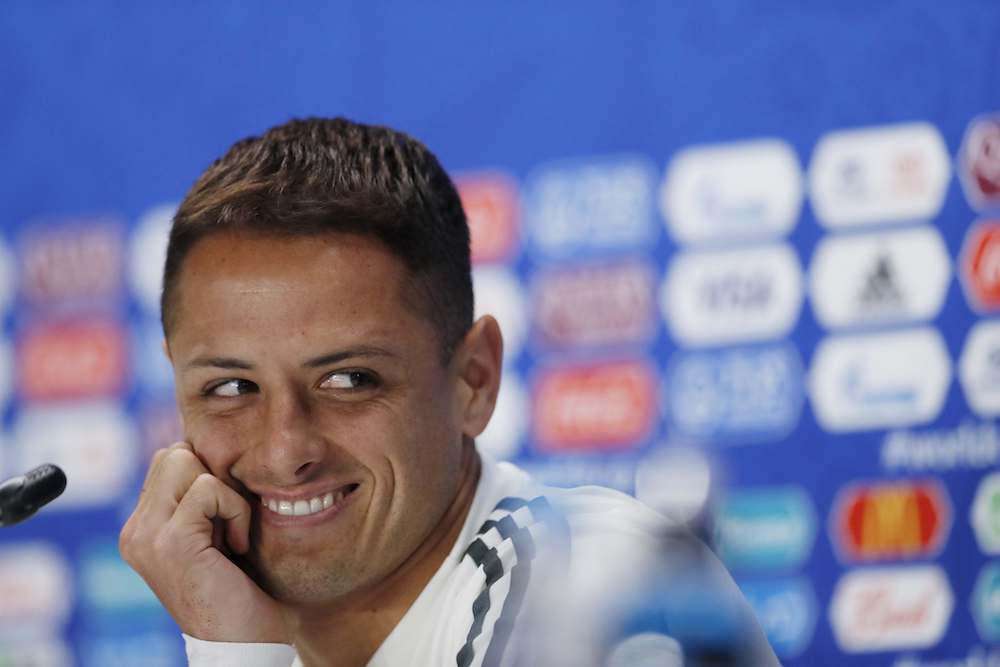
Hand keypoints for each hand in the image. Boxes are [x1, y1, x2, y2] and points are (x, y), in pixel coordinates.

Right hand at [119, 442, 289, 642]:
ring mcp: (146, 536)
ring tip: (231, 539)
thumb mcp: (216, 536)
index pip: (170, 460)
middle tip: (228, 530)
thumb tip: (210, 450)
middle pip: (175, 454)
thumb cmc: (244, 593)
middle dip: (213, 481)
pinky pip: (209, 488)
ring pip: (186, 461)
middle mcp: (135, 532)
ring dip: (226, 497)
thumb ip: (203, 500)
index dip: (209, 478)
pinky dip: (236, 511)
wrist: (245, 646)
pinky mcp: (170, 541)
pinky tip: (238, 548)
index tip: (225, 525)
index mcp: (142, 529)